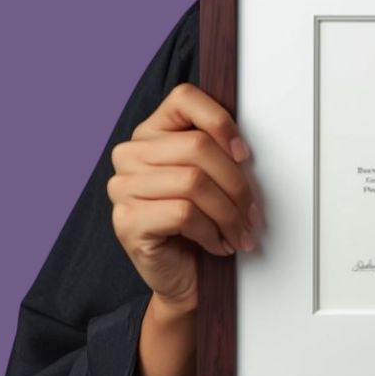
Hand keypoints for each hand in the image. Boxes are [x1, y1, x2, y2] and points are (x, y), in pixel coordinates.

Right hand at [108, 83, 261, 309]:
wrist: (182, 277)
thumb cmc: (198, 225)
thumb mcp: (210, 178)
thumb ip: (217, 151)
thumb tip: (244, 148)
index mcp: (150, 133)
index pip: (183, 98)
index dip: (220, 121)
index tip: (243, 154)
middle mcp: (129, 155)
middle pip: (197, 145)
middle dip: (236, 182)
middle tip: (252, 210)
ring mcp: (122, 187)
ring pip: (194, 181)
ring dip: (229, 212)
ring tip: (239, 230)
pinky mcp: (126, 220)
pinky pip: (184, 213)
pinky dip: (212, 231)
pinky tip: (218, 243)